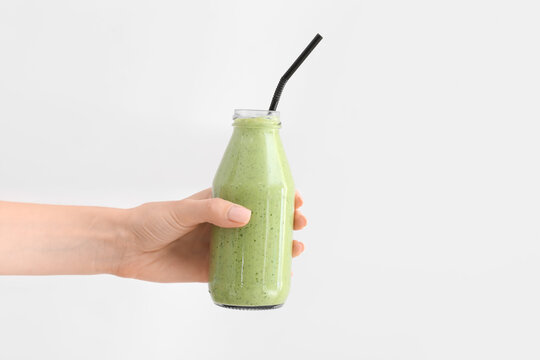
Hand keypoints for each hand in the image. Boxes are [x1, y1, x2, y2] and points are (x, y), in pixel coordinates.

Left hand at [116, 188, 306, 281]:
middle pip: (261, 221)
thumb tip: (245, 216)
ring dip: (277, 246)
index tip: (295, 196)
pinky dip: (259, 272)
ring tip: (296, 248)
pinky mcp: (210, 269)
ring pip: (255, 246)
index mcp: (218, 203)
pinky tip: (275, 272)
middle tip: (299, 222)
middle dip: (284, 220)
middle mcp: (222, 224)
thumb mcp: (182, 209)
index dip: (276, 195)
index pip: (254, 196)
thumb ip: (212, 210)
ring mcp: (218, 247)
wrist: (126, 248)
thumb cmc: (150, 219)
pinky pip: (240, 271)